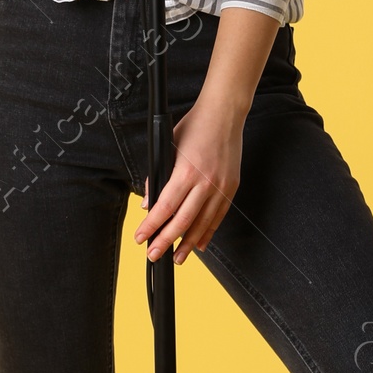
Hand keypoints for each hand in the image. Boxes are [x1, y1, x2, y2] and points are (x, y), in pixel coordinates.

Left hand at [134, 90, 242, 264]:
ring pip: (202, 224)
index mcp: (186, 172)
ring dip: (188, 244)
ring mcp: (220, 187)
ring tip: (177, 258)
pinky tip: (199, 244)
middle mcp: (205, 183)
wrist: (225, 114)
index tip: (141, 239)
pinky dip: (208, 232)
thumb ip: (157, 177)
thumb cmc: (194, 127)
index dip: (151, 227)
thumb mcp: (168, 147)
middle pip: (182, 222)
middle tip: (154, 256)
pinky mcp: (230, 187)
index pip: (164, 208)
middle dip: (166, 242)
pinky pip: (218, 216)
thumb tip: (148, 204)